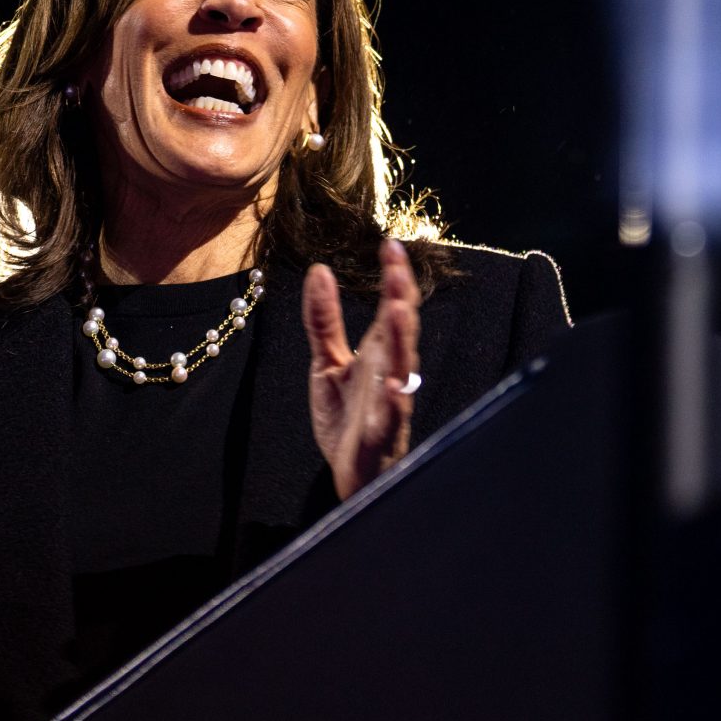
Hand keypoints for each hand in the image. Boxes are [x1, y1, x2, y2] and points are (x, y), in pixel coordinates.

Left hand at [304, 238, 420, 499]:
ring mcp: (389, 405)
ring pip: (401, 369)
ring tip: (397, 311)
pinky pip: (390, 419)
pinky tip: (392, 386)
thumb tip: (319, 271)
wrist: (351, 475)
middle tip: (397, 267)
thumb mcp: (326, 363)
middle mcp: (390, 374)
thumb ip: (324, 320)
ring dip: (401, 341)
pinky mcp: (380, 437)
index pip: (391, 307)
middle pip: (400, 331)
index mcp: (379, 354)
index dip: (393, 277)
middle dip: (401, 299)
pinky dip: (394, 403)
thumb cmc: (347, 419)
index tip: (390, 244)